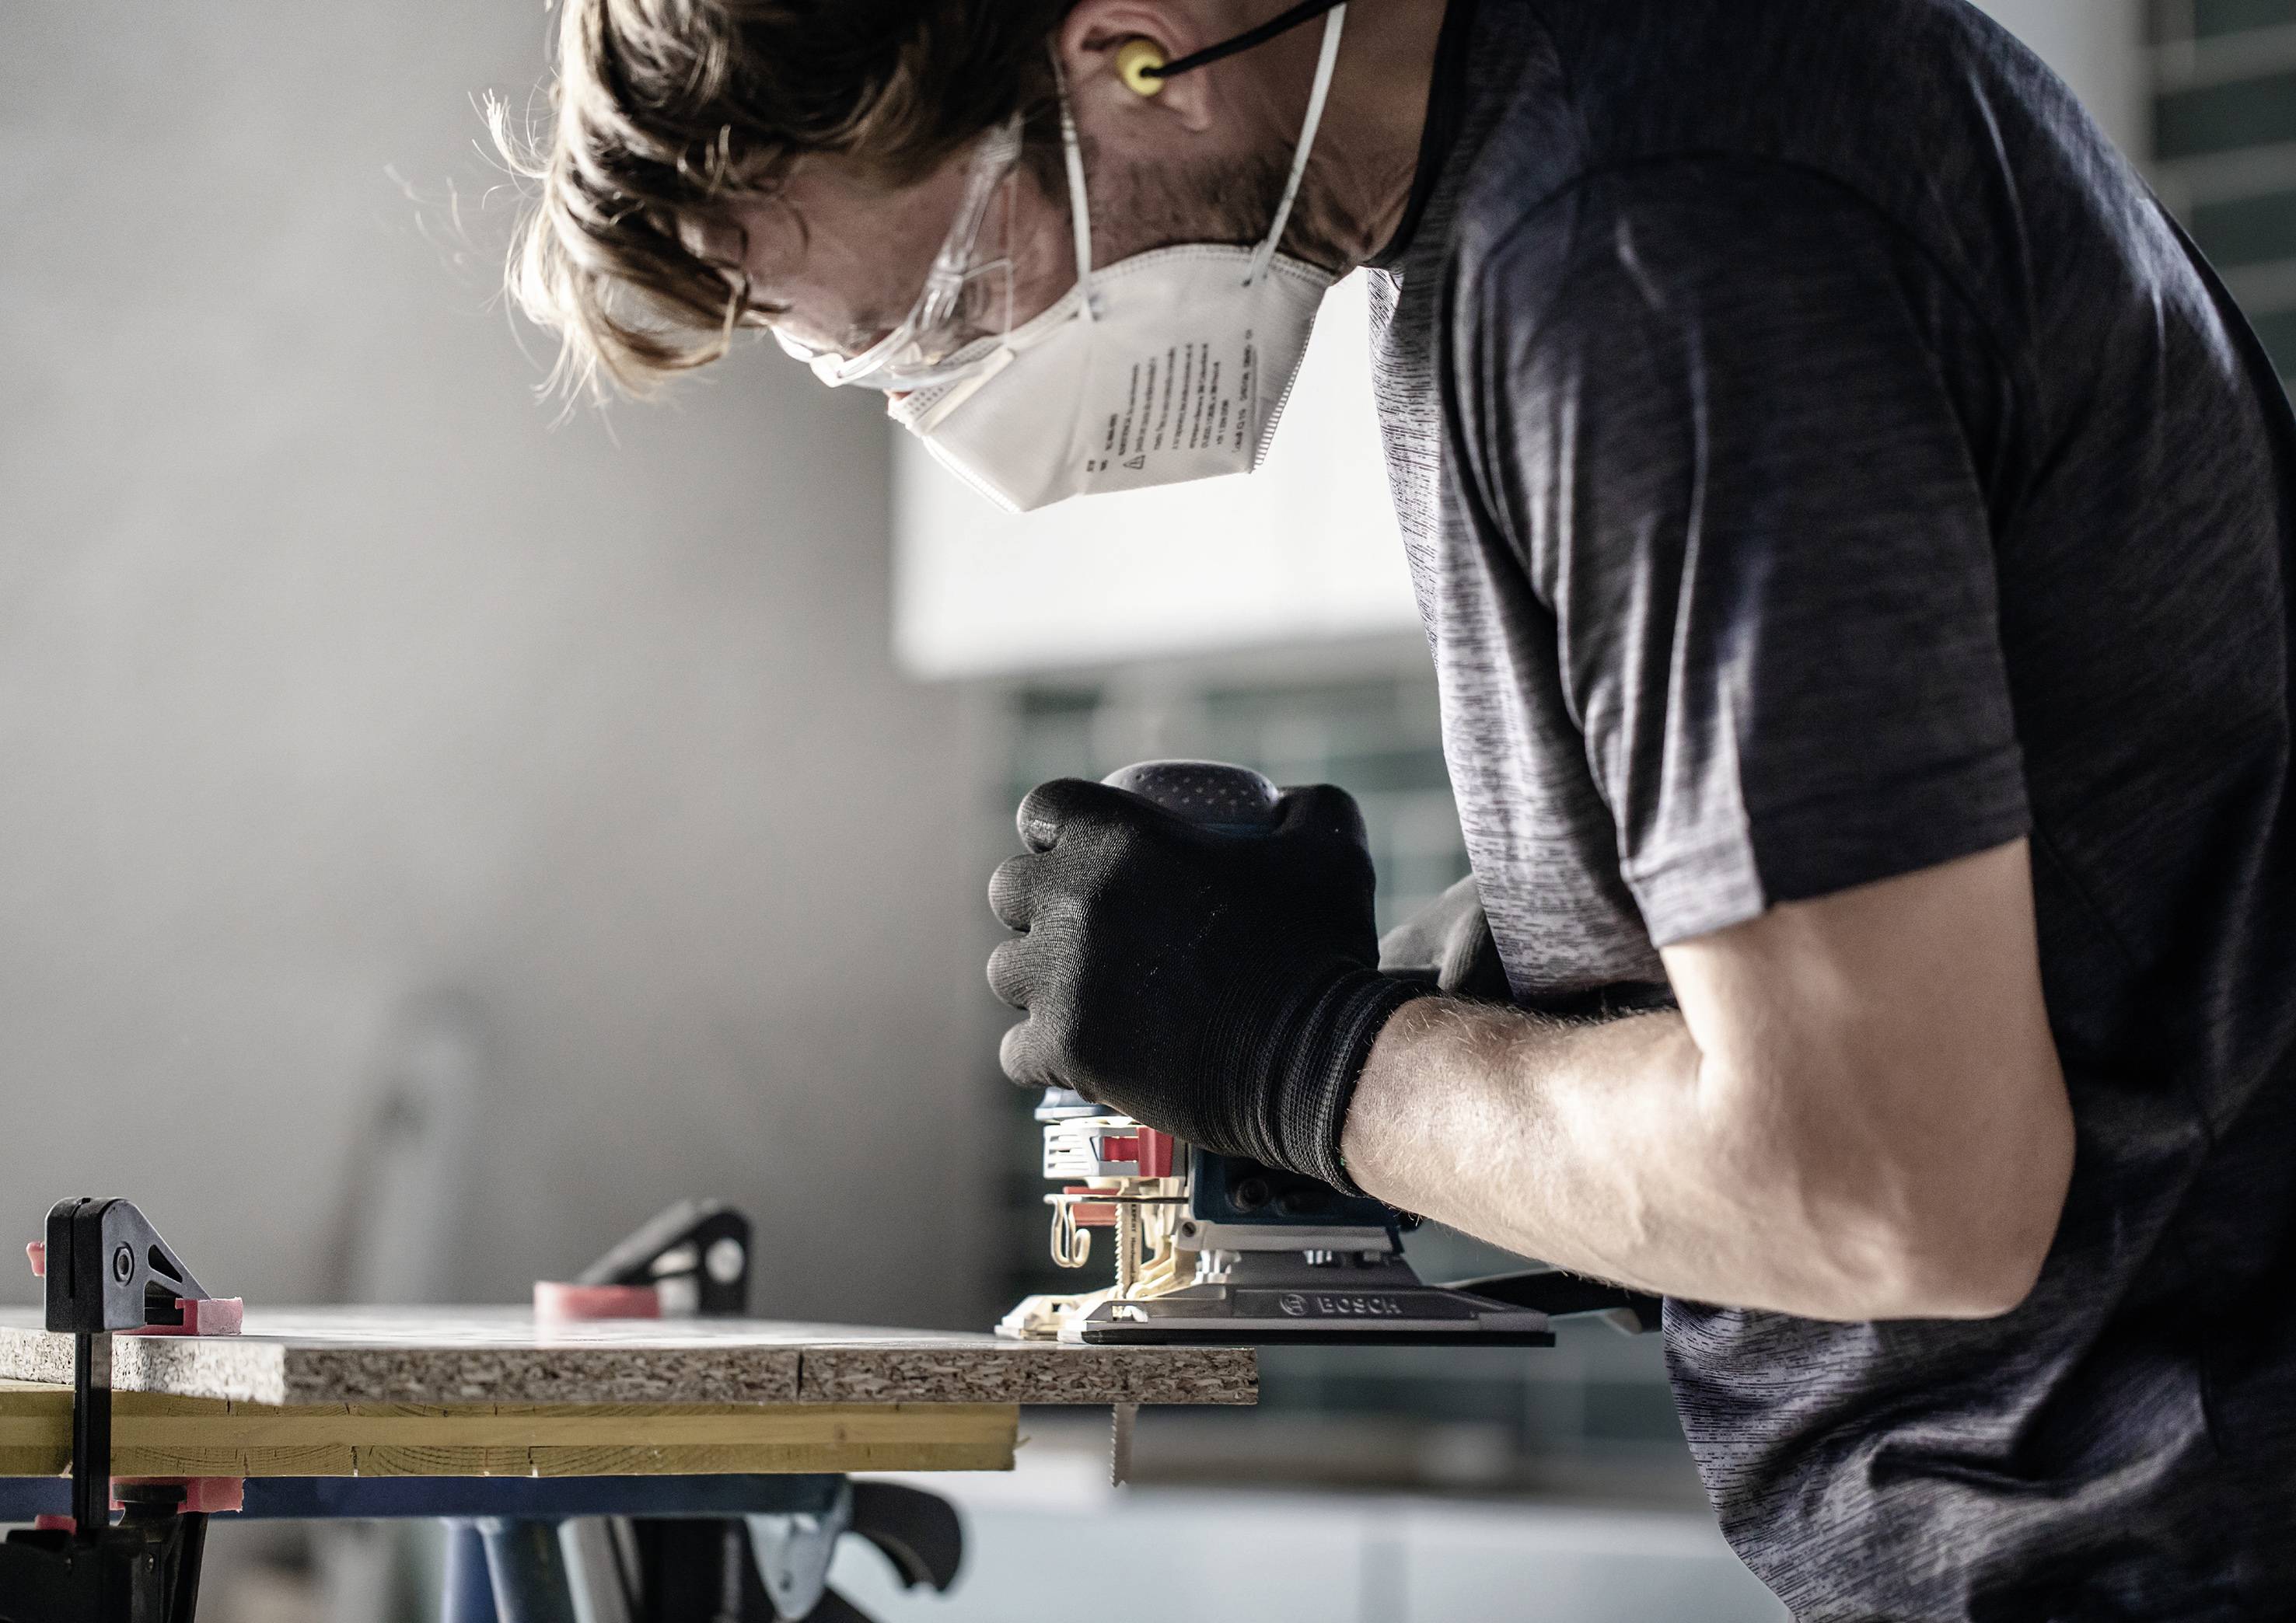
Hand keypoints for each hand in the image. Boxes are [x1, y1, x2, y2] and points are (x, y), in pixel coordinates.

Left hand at [987, 777, 1424, 1189]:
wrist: (1317, 1058)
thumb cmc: (1319, 949)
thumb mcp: (1331, 849)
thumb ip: (1307, 807)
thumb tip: (1288, 801)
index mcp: (1120, 839)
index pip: (1044, 810)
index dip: (1057, 828)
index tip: (1080, 852)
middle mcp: (1073, 901)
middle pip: (1008, 889)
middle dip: (1037, 903)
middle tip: (1083, 928)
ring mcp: (1060, 979)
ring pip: (1007, 970)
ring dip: (1038, 979)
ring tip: (1083, 995)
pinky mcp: (1062, 1049)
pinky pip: (1015, 1049)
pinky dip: (1042, 1054)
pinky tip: (1075, 1056)